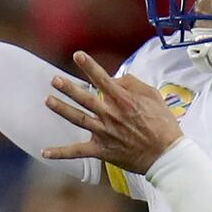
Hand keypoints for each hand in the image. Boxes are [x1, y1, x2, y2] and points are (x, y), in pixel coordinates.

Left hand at [42, 52, 182, 176]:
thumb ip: (134, 84)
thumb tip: (116, 79)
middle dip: (68, 88)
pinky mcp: (102, 151)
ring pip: (78, 119)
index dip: (89, 66)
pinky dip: (60, 153)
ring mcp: (104, 133)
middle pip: (85, 98)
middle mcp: (110, 115)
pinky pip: (78, 152)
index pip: (102, 79)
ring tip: (48, 100)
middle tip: (54, 79)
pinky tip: (44, 152)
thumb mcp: (154, 97)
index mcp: (123, 100)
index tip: (77, 55)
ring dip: (61, 109)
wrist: (166, 155)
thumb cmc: (164, 125)